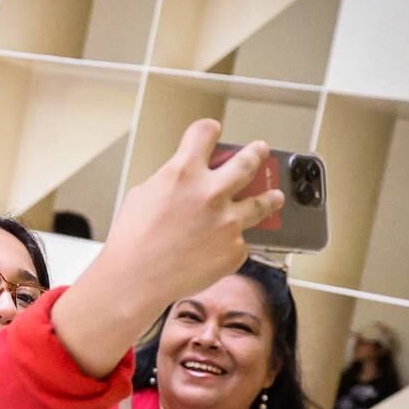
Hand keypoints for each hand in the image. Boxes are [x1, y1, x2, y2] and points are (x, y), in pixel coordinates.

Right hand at [104, 119, 282, 314]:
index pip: (205, 133)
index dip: (208, 130)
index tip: (213, 132)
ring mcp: (227, 222)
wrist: (136, 278)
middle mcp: (211, 192)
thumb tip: (186, 181)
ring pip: (261, 203)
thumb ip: (171, 181)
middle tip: (260, 150)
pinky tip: (221, 247)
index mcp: (183, 172)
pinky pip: (240, 241)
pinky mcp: (234, 249)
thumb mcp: (143, 195)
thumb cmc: (132, 241)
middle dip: (256, 153)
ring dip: (270, 198)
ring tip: (275, 197)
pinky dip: (232, 242)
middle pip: (247, 162)